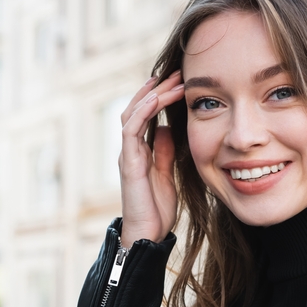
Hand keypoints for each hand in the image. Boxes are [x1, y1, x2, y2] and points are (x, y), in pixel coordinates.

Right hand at [119, 71, 184, 245]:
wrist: (148, 234)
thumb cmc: (156, 209)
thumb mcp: (166, 174)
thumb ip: (163, 151)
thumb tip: (165, 128)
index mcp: (140, 151)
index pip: (145, 115)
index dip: (159, 96)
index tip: (179, 81)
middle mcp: (130, 149)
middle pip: (137, 108)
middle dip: (156, 88)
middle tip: (176, 72)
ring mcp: (127, 155)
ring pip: (132, 114)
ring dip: (151, 95)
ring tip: (170, 80)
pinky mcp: (129, 163)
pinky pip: (131, 130)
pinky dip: (143, 112)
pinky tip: (157, 98)